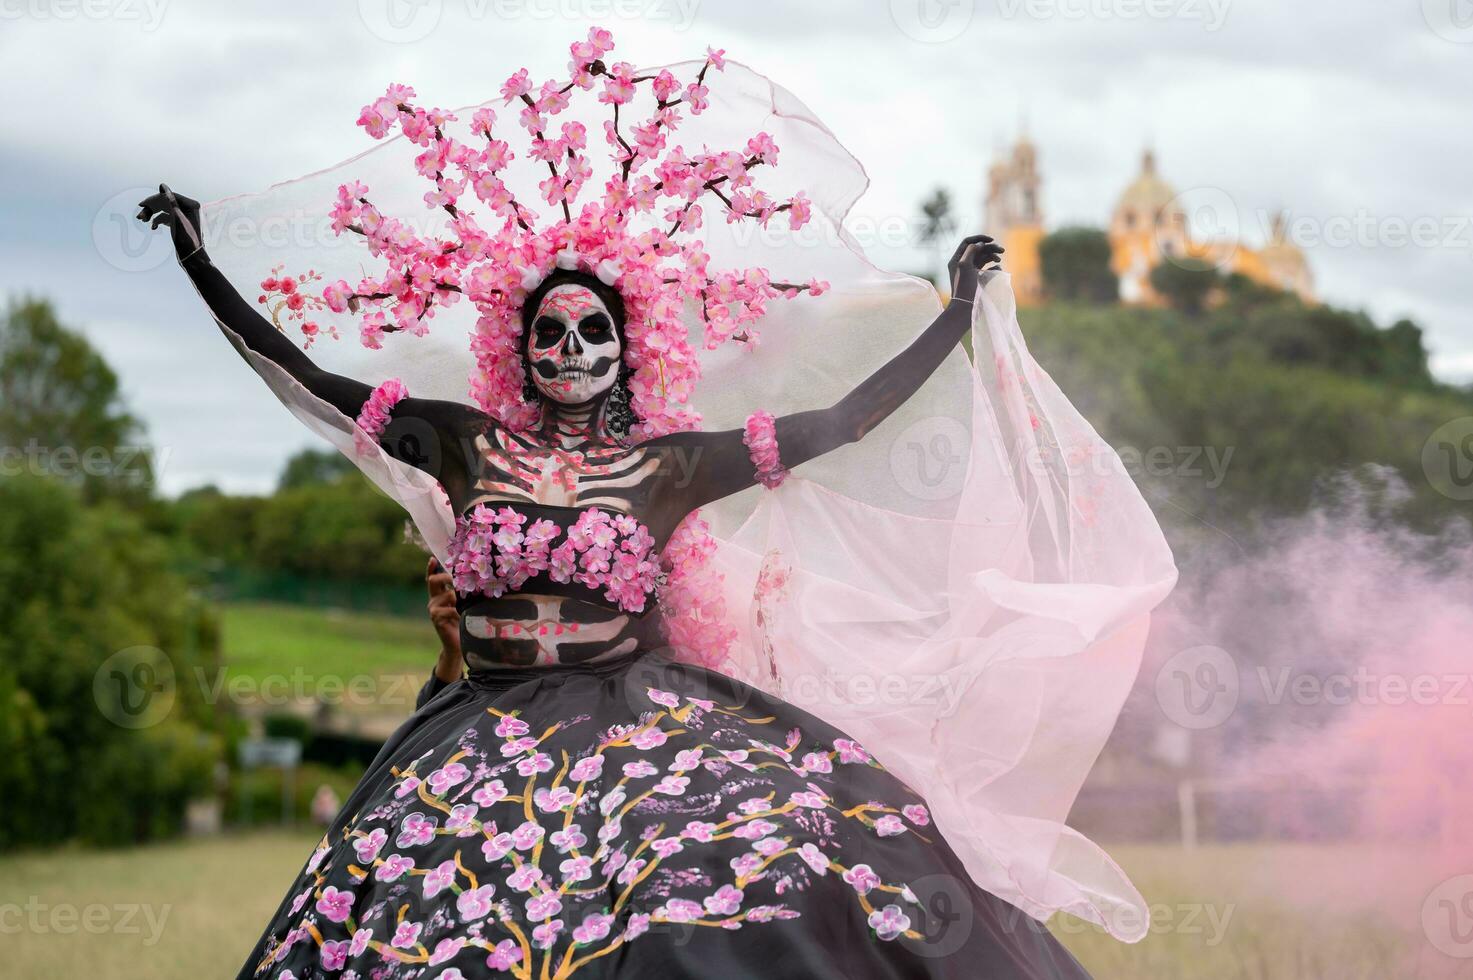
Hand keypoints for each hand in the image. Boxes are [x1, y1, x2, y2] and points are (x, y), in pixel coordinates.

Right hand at [136, 184, 204, 257]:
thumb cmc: (186, 239)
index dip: (154, 199)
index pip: (169, 196)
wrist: (191, 258)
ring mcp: (184, 216)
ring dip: (152, 214)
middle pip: (165, 203)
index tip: (141, 205)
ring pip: (164, 210)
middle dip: (151, 208)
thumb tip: (162, 185)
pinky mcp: (179, 224)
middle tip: (139, 216)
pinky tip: (153, 227)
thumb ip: (170, 201)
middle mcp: (189, 209)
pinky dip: (158, 220)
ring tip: (142, 220)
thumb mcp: (176, 219)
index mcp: (191, 205)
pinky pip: (166, 217)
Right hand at [427, 558, 463, 681]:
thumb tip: (475, 575)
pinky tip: (462, 617)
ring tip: (467, 606)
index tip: (432, 558)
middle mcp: (433, 600)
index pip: (432, 578)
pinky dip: (458, 612)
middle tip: (459, 578)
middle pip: (433, 581)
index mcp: (440, 595)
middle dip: (446, 577)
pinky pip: (448, 609)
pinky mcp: (436, 619)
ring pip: (446, 595)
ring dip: (458, 598)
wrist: (460, 643)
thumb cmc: (465, 621)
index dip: (430, 568)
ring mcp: (433, 609)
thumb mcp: (464, 603)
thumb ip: (464, 592)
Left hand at [947, 234, 1003, 304]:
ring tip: (999, 259)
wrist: (965, 307)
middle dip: (990, 248)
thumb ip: (971, 251)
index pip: (968, 242)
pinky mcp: (978, 279)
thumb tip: (980, 244)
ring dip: (993, 256)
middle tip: (1002, 250)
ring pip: (984, 258)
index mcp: (957, 259)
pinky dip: (994, 267)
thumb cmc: (964, 286)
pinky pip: (988, 269)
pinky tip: (998, 269)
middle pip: (978, 249)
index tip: (991, 240)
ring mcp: (971, 272)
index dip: (979, 239)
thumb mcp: (965, 265)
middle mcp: (963, 264)